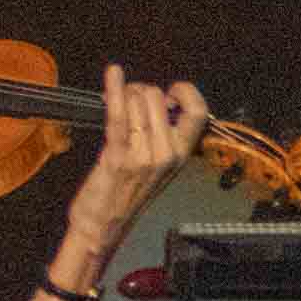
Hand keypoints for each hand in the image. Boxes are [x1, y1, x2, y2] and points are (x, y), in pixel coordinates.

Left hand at [64, 64, 209, 258]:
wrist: (102, 227)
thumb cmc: (125, 194)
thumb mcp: (155, 166)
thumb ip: (161, 136)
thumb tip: (158, 103)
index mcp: (180, 154)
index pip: (198, 112)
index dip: (185, 92)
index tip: (169, 90)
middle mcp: (167, 153)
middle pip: (158, 98)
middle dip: (138, 90)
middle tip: (125, 101)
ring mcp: (143, 155)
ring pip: (137, 102)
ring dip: (122, 95)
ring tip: (113, 104)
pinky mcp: (117, 156)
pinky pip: (118, 116)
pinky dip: (113, 91)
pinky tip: (112, 73)